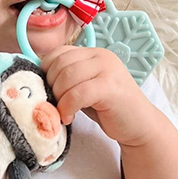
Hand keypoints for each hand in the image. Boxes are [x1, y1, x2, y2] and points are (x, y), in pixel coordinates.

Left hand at [40, 46, 160, 146]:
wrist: (140, 126)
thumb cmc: (109, 109)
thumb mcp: (85, 87)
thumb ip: (68, 79)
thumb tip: (37, 80)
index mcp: (93, 53)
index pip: (58, 53)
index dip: (46, 72)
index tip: (48, 91)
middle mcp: (101, 56)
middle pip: (60, 64)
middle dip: (51, 87)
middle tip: (55, 105)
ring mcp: (108, 69)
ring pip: (67, 77)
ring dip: (59, 98)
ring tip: (63, 113)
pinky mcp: (110, 87)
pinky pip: (77, 93)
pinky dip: (67, 107)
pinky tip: (69, 117)